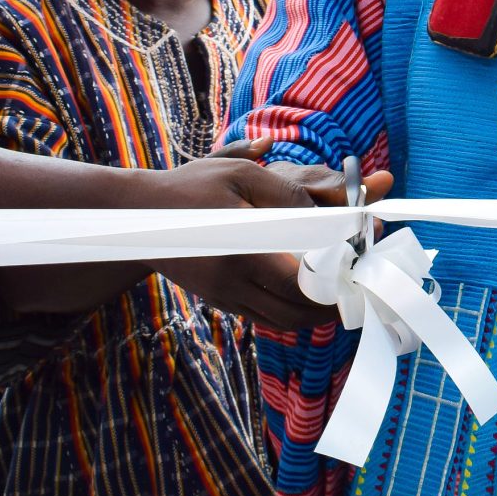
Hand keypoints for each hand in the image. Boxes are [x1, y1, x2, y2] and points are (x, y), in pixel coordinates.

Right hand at [148, 139, 395, 330]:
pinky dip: (292, 309)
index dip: (336, 278)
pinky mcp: (221, 299)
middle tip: (360, 280)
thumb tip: (336, 198)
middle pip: (297, 313)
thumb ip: (288, 190)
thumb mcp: (239, 175)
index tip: (360, 259)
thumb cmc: (190, 188)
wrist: (136, 216)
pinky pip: (265, 315)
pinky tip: (310, 289)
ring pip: (282, 320)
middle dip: (334, 302)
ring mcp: (226, 297)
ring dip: (315, 310)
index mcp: (241, 255)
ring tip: (342, 287)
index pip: (301, 284)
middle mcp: (233, 285)